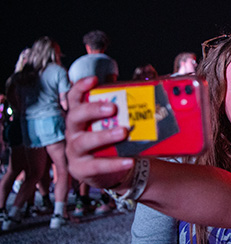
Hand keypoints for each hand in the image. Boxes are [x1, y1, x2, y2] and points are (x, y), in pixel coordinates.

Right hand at [65, 76, 133, 190]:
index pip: (74, 97)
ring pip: (84, 141)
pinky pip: (97, 166)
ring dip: (104, 136)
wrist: (115, 169)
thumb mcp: (118, 121)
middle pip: (75, 116)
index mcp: (80, 116)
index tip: (94, 80)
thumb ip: (127, 101)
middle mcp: (73, 131)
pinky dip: (114, 163)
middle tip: (113, 108)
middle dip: (93, 110)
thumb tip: (144, 74)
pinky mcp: (81, 169)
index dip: (81, 87)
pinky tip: (129, 160)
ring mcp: (75, 150)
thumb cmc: (114, 140)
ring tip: (123, 132)